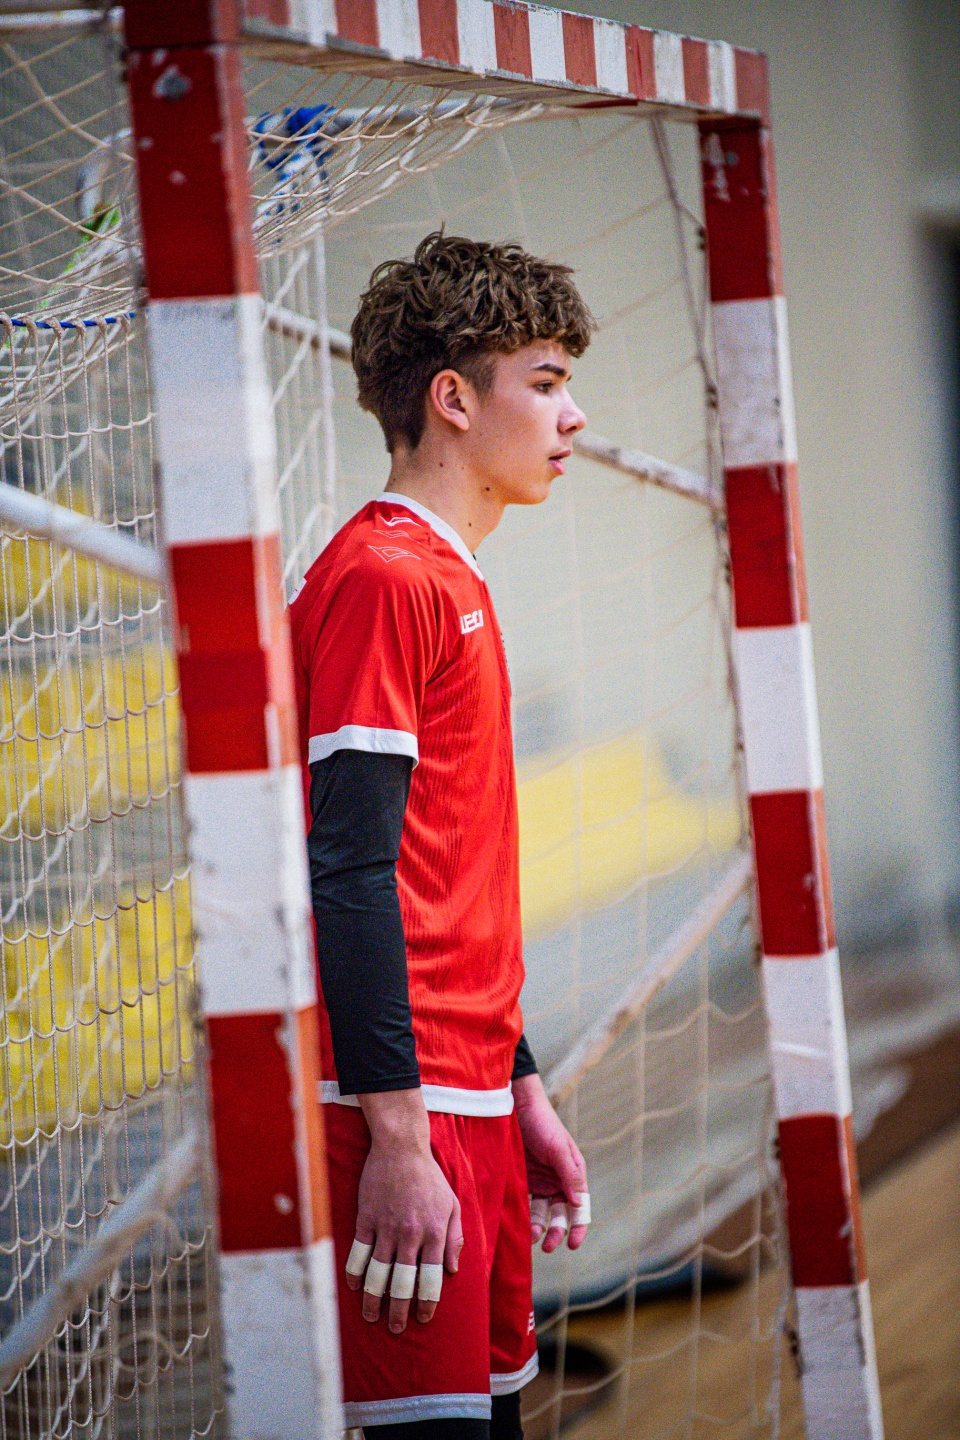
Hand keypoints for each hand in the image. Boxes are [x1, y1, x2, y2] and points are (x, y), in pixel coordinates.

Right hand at [347, 1090, 462, 1333]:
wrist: (401, 1148)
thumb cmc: (429, 1177)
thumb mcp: (452, 1204)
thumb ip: (454, 1238)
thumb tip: (453, 1270)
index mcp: (433, 1232)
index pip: (431, 1278)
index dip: (427, 1302)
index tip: (423, 1318)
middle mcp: (410, 1234)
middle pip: (402, 1283)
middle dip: (398, 1310)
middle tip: (395, 1329)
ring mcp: (386, 1227)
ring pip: (378, 1273)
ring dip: (374, 1299)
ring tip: (372, 1317)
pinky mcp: (366, 1218)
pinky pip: (359, 1253)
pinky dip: (356, 1273)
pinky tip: (355, 1287)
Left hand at [512, 1073, 588, 1253]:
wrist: (515, 1106)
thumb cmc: (541, 1123)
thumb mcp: (558, 1147)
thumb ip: (569, 1174)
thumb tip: (579, 1203)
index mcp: (573, 1174)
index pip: (580, 1207)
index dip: (578, 1227)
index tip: (572, 1245)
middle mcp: (558, 1181)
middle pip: (561, 1214)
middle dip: (556, 1232)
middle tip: (547, 1247)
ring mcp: (539, 1182)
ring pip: (542, 1213)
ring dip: (539, 1227)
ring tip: (530, 1237)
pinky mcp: (521, 1181)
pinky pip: (524, 1204)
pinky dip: (523, 1216)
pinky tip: (518, 1226)